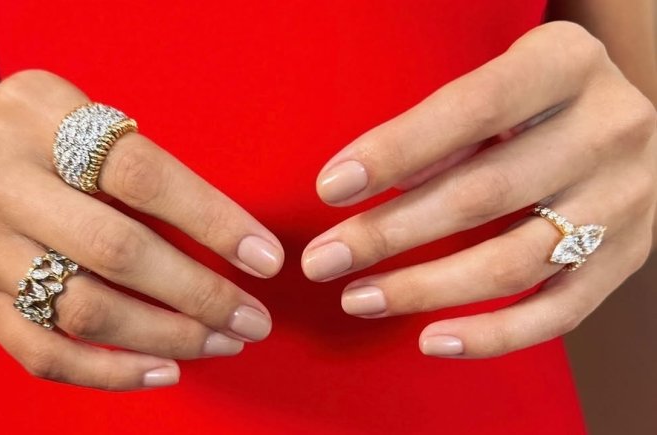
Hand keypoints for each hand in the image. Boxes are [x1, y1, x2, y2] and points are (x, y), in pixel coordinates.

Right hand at [0, 70, 283, 389]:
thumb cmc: (41, 138)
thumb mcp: (80, 116)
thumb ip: (136, 162)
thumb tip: (232, 238)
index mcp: (37, 114)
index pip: (142, 175)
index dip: (212, 221)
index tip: (265, 260)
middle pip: (116, 251)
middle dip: (200, 294)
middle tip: (255, 319)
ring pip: (84, 310)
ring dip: (168, 336)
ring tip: (224, 342)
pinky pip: (43, 353)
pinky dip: (112, 372)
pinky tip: (167, 370)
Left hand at [302, 21, 656, 357]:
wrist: (622, 122)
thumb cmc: (536, 99)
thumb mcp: (498, 83)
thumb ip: (444, 126)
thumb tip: (375, 186)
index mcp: (567, 64)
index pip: (471, 109)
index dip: (395, 151)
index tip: (329, 189)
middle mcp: (608, 129)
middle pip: (483, 195)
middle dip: (388, 234)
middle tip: (322, 260)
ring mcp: (623, 200)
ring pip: (513, 264)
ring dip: (424, 290)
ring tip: (358, 299)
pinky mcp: (627, 257)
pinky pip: (557, 314)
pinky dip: (490, 335)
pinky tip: (430, 340)